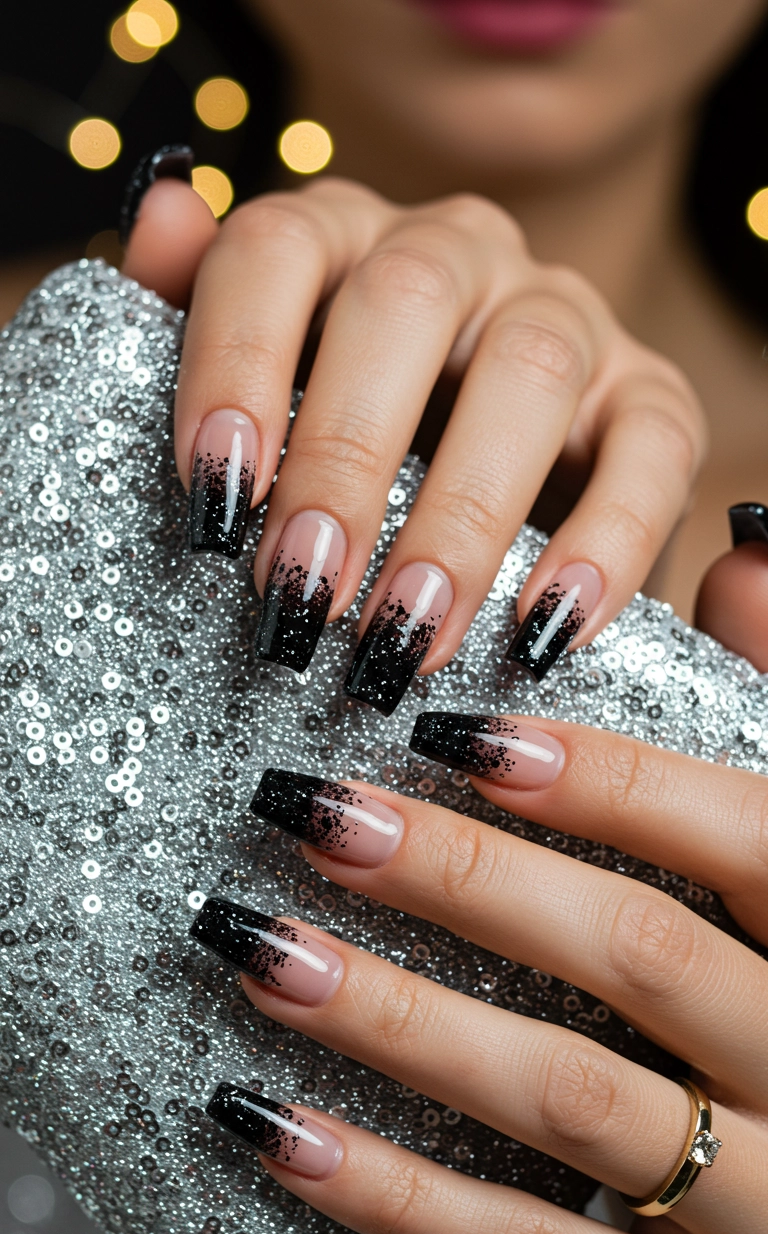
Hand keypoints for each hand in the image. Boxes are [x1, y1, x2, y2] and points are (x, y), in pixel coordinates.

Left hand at [123, 170, 705, 709]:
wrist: (510, 472)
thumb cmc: (355, 434)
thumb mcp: (267, 384)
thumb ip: (197, 308)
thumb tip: (163, 217)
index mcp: (344, 237)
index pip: (277, 252)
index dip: (237, 365)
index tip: (215, 496)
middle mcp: (461, 251)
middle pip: (405, 303)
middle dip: (346, 458)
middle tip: (304, 591)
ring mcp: (567, 316)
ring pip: (530, 374)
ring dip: (462, 517)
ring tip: (408, 633)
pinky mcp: (653, 397)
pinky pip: (649, 451)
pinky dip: (606, 542)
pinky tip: (547, 628)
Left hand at [197, 718, 766, 1233]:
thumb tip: (747, 559)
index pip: (747, 839)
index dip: (604, 776)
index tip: (453, 730)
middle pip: (640, 954)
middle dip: (466, 875)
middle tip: (316, 813)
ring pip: (573, 1102)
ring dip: (402, 1017)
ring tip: (265, 949)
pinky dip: (399, 1195)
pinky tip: (279, 1131)